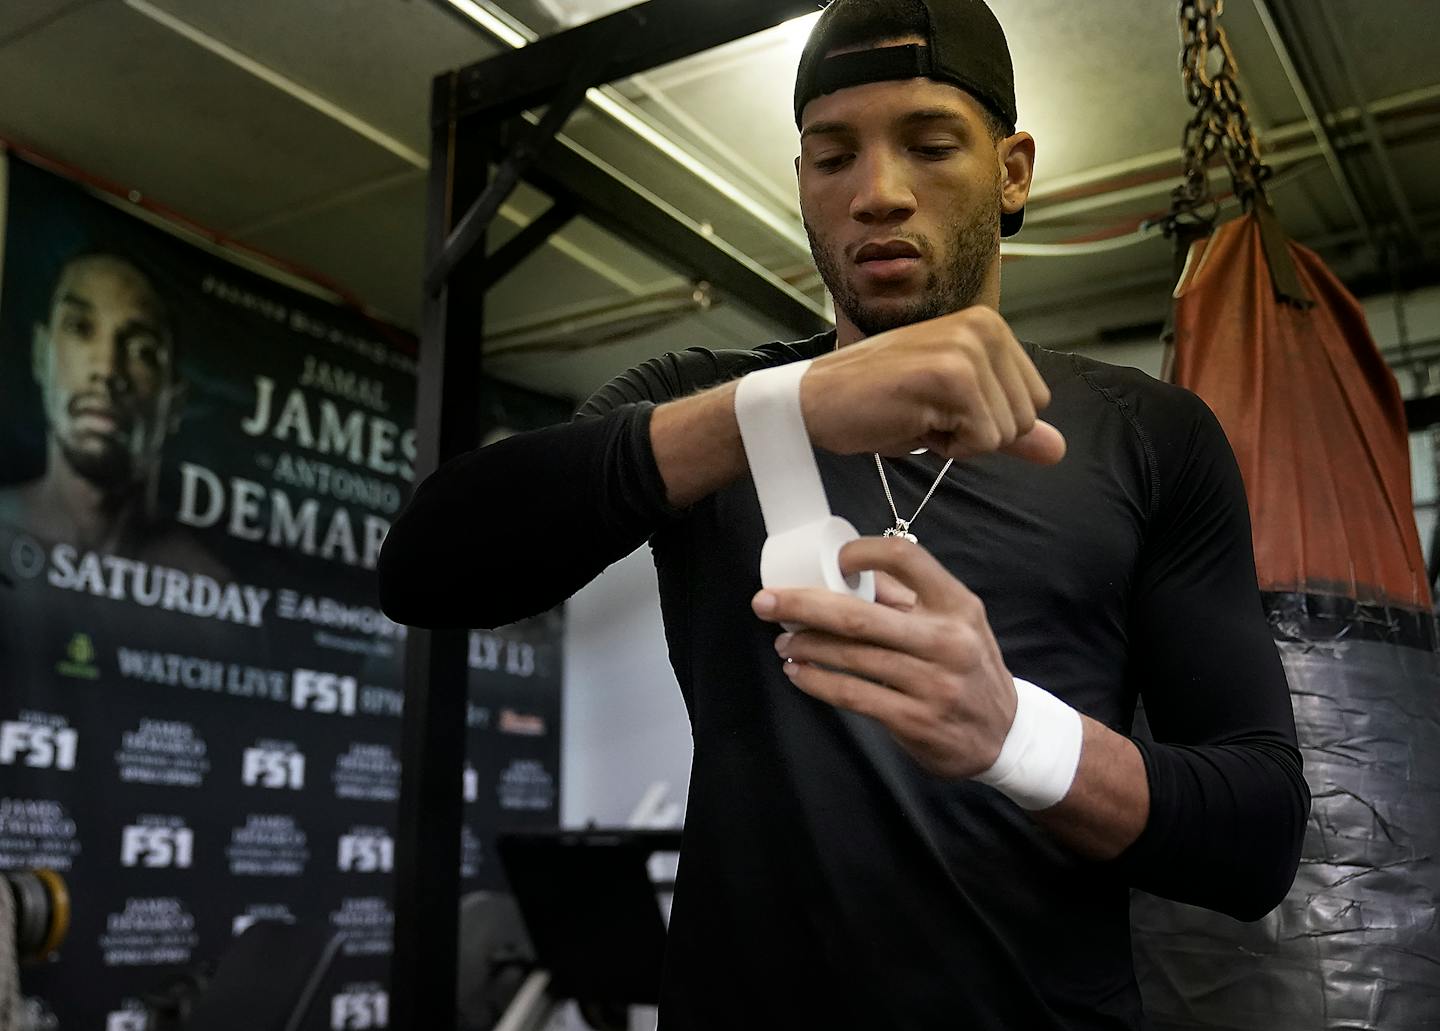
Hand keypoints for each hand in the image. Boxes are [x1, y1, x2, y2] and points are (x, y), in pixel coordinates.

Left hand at [752, 536, 1017, 779]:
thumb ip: (911, 597)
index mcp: (957, 605)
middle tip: (765, 601)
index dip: (863, 553)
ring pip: (851, 657)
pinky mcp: (914, 721)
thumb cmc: (969, 668)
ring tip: (784, 641)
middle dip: (803, 605)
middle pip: (860, 616)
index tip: (833, 560)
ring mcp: (931, 684)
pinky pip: (853, 695)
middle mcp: (946, 641)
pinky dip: (818, 682)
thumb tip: (851, 572)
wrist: (1006, 735)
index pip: (907, 559)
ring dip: (806, 647)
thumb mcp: (958, 623)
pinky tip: (798, 673)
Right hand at [800, 305, 1065, 464]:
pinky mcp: (952, 375)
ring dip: (959, 441)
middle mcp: (984, 327)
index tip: (940, 406)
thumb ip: (1005, 426)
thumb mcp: (952, 412)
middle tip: (925, 411)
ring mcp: (968, 349)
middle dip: (976, 434)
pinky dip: (947, 447)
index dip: (988, 421)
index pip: (1034, 401)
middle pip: (1025, 418)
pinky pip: (982, 442)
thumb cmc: (878, 402)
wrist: (817, 401)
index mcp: (989, 326)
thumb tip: (1058, 449)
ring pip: (1005, 433)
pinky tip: (911, 420)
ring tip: (916, 413)